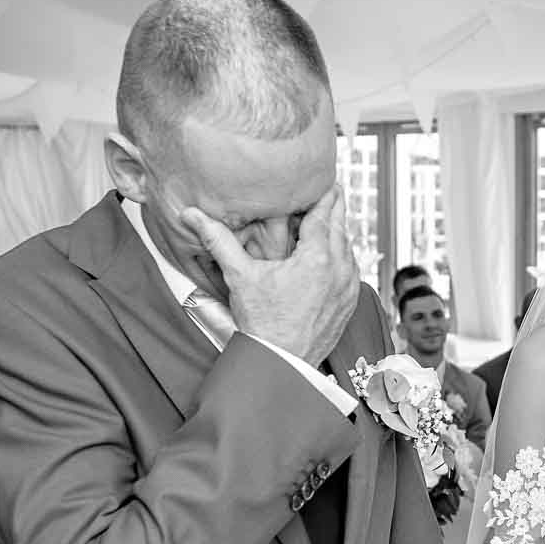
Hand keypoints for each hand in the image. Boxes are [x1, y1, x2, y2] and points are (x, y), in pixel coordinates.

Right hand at [179, 185, 359, 363]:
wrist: (282, 363)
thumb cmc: (264, 326)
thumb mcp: (240, 277)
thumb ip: (218, 241)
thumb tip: (193, 216)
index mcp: (317, 258)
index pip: (324, 213)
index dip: (324, 194)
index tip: (324, 180)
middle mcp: (339, 270)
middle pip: (341, 227)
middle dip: (335, 208)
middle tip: (331, 190)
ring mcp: (348, 288)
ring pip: (348, 249)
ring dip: (339, 233)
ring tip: (330, 220)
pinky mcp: (349, 303)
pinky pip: (351, 270)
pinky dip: (342, 257)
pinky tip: (333, 255)